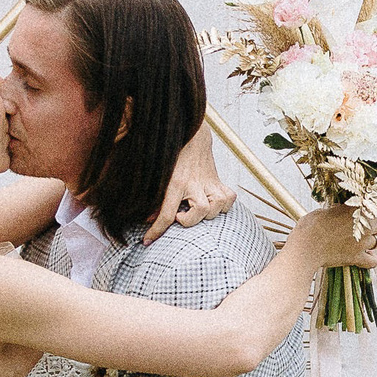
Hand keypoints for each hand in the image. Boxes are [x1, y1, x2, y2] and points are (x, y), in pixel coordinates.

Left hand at [146, 123, 236, 242]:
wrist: (190, 135)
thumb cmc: (172, 157)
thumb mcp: (159, 176)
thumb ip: (154, 198)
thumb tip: (149, 219)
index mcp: (176, 182)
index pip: (166, 213)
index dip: (156, 231)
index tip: (147, 241)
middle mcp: (195, 183)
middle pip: (200, 211)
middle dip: (190, 220)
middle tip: (180, 215)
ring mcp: (210, 182)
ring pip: (217, 206)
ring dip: (207, 213)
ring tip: (195, 208)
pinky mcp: (219, 181)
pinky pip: (229, 199)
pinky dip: (222, 206)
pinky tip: (211, 204)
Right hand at [295, 205, 376, 272]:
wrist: (304, 248)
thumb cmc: (309, 227)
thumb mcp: (322, 212)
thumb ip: (335, 211)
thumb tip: (338, 210)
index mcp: (354, 210)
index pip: (373, 208)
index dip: (368, 212)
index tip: (361, 215)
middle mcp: (363, 226)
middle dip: (374, 226)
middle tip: (364, 228)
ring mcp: (361, 243)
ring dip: (374, 241)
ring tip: (364, 242)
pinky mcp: (356, 258)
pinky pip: (373, 261)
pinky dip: (371, 260)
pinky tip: (364, 257)